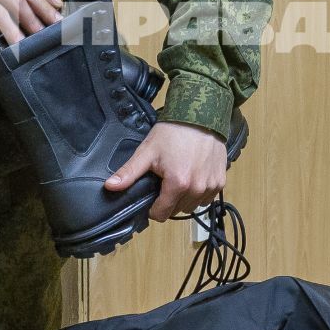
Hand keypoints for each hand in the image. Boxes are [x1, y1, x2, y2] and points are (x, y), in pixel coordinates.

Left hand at [103, 121, 227, 221]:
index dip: (152, 207)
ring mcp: (211, 186)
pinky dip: (199, 192)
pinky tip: (193, 176)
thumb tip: (109, 187)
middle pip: (176, 210)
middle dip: (168, 201)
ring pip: (192, 206)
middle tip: (165, 181)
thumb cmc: (173, 132)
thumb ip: (129, 172)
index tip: (151, 193)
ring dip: (184, 198)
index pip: (161, 214)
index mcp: (178, 184)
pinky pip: (206, 198)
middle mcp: (197, 189)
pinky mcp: (220, 181)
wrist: (201, 116)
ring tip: (179, 178)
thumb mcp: (147, 151)